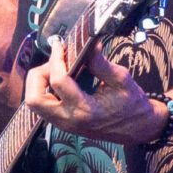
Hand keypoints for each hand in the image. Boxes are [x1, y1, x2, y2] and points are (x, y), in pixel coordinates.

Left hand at [23, 44, 163, 145]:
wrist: (139, 128)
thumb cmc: (133, 104)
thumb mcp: (122, 80)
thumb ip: (101, 62)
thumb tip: (88, 43)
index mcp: (85, 110)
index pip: (58, 81)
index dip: (55, 59)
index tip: (59, 45)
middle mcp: (69, 120)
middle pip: (33, 99)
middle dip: (39, 74)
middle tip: (55, 62)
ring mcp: (64, 124)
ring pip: (34, 104)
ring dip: (39, 83)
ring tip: (57, 69)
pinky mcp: (63, 124)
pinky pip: (42, 107)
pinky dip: (44, 91)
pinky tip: (59, 79)